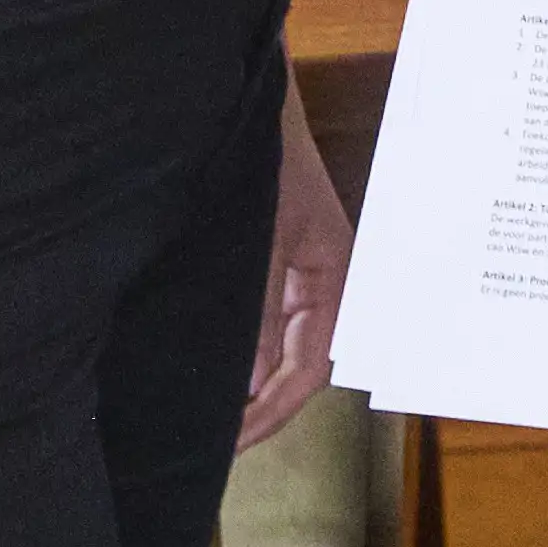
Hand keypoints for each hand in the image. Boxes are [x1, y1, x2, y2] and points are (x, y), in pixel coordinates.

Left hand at [243, 95, 354, 450]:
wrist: (240, 106)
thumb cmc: (264, 165)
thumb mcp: (259, 245)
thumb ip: (257, 316)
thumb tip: (247, 387)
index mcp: (338, 279)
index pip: (314, 367)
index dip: (274, 410)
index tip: (231, 440)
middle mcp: (322, 283)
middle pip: (301, 364)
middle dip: (263, 405)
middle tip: (215, 440)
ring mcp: (296, 274)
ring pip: (280, 347)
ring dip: (249, 381)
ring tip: (209, 414)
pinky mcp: (270, 264)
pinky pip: (262, 323)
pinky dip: (240, 351)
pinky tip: (210, 366)